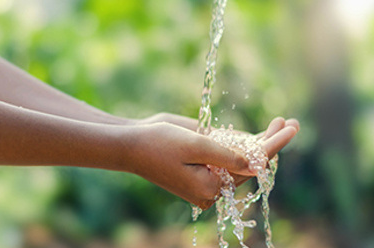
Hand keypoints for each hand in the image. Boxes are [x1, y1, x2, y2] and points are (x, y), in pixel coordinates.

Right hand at [138, 113, 299, 185]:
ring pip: (241, 161)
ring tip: (281, 123)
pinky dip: (244, 145)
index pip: (251, 166)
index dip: (273, 145)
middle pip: (250, 164)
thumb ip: (227, 156)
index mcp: (211, 187)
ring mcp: (207, 176)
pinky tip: (259, 135)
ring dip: (260, 142)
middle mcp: (212, 185)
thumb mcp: (195, 147)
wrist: (131, 144)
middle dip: (271, 142)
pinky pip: (228, 157)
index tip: (291, 128)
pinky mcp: (201, 166)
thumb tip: (258, 164)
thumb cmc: (158, 144)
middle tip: (292, 122)